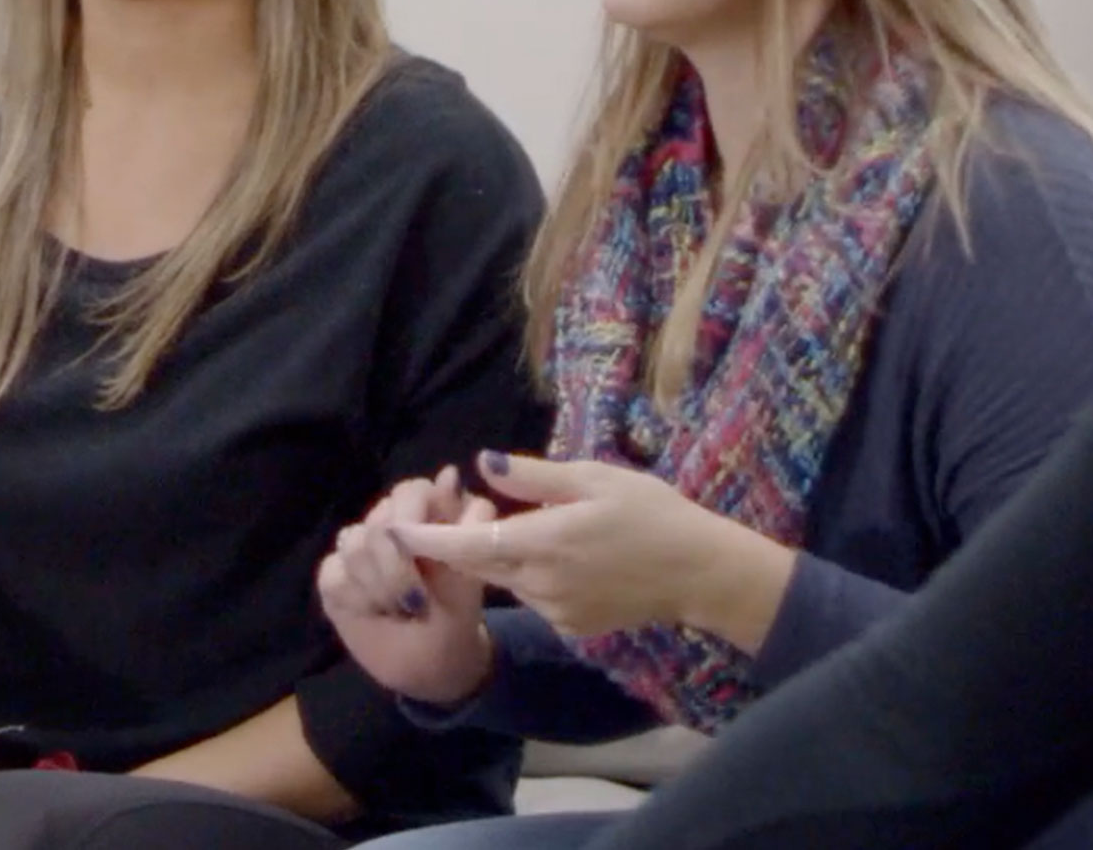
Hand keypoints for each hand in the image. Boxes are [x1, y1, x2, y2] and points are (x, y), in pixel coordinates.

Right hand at [317, 466, 498, 705]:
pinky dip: (358, 600)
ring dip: (381, 587)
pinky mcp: (335, 572)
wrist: (429, 670)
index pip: (414, 491)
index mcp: (431, 517)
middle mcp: (393, 522)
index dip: (416, 518)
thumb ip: (459, 530)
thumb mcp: (467, 582)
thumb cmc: (455, 622)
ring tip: (400, 610)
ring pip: (355, 543)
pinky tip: (373, 612)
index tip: (427, 554)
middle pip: (380, 519)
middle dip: (396, 566)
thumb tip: (449, 472)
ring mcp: (360, 545)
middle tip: (415, 602)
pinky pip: (336, 573)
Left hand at [393, 453, 791, 643]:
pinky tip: (563, 557)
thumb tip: (483, 464)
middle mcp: (541, 584)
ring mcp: (556, 611)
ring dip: (500, 557)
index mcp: (544, 543)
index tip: (391, 531)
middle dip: (458, 544)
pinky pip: (534, 597)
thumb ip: (535, 476)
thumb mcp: (594, 478)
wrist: (701, 573)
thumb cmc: (652, 513)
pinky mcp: (571, 627)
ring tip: (527, 527)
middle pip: (480, 564)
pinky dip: (532, 576)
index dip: (426, 540)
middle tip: (445, 514)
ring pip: (507, 580)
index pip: (467, 545)